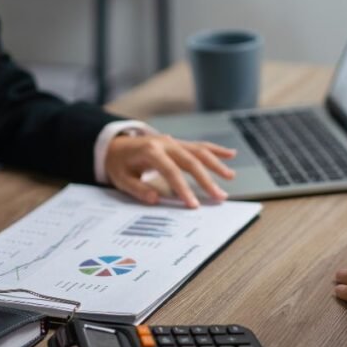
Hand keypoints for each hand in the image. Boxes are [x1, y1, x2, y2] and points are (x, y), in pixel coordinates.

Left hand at [104, 134, 235, 207]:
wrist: (116, 145)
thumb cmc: (119, 164)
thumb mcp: (120, 178)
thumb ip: (137, 189)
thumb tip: (155, 199)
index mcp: (150, 151)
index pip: (171, 171)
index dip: (183, 188)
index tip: (193, 205)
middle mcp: (165, 143)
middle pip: (190, 161)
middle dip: (207, 179)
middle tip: (219, 196)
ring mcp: (174, 141)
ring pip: (199, 151)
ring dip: (216, 164)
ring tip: (230, 177)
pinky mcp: (179, 143)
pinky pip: (200, 145)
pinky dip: (216, 150)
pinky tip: (231, 155)